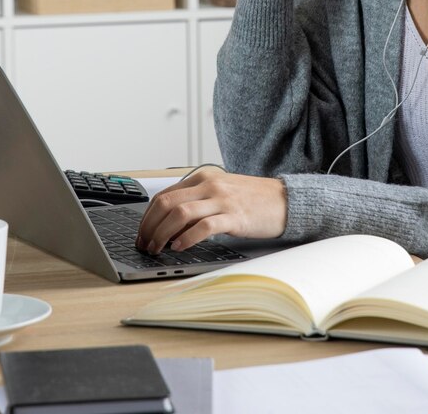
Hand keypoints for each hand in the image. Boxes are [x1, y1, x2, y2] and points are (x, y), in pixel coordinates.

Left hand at [135, 166, 286, 253]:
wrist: (285, 199)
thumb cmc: (252, 198)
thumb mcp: (220, 192)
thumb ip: (197, 201)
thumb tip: (168, 224)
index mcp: (203, 178)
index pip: (163, 195)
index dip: (147, 217)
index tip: (142, 234)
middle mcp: (209, 185)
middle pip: (166, 203)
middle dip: (150, 227)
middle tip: (145, 244)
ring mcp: (222, 200)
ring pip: (180, 213)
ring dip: (162, 234)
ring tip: (158, 248)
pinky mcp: (235, 216)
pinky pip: (204, 226)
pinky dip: (187, 238)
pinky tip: (180, 247)